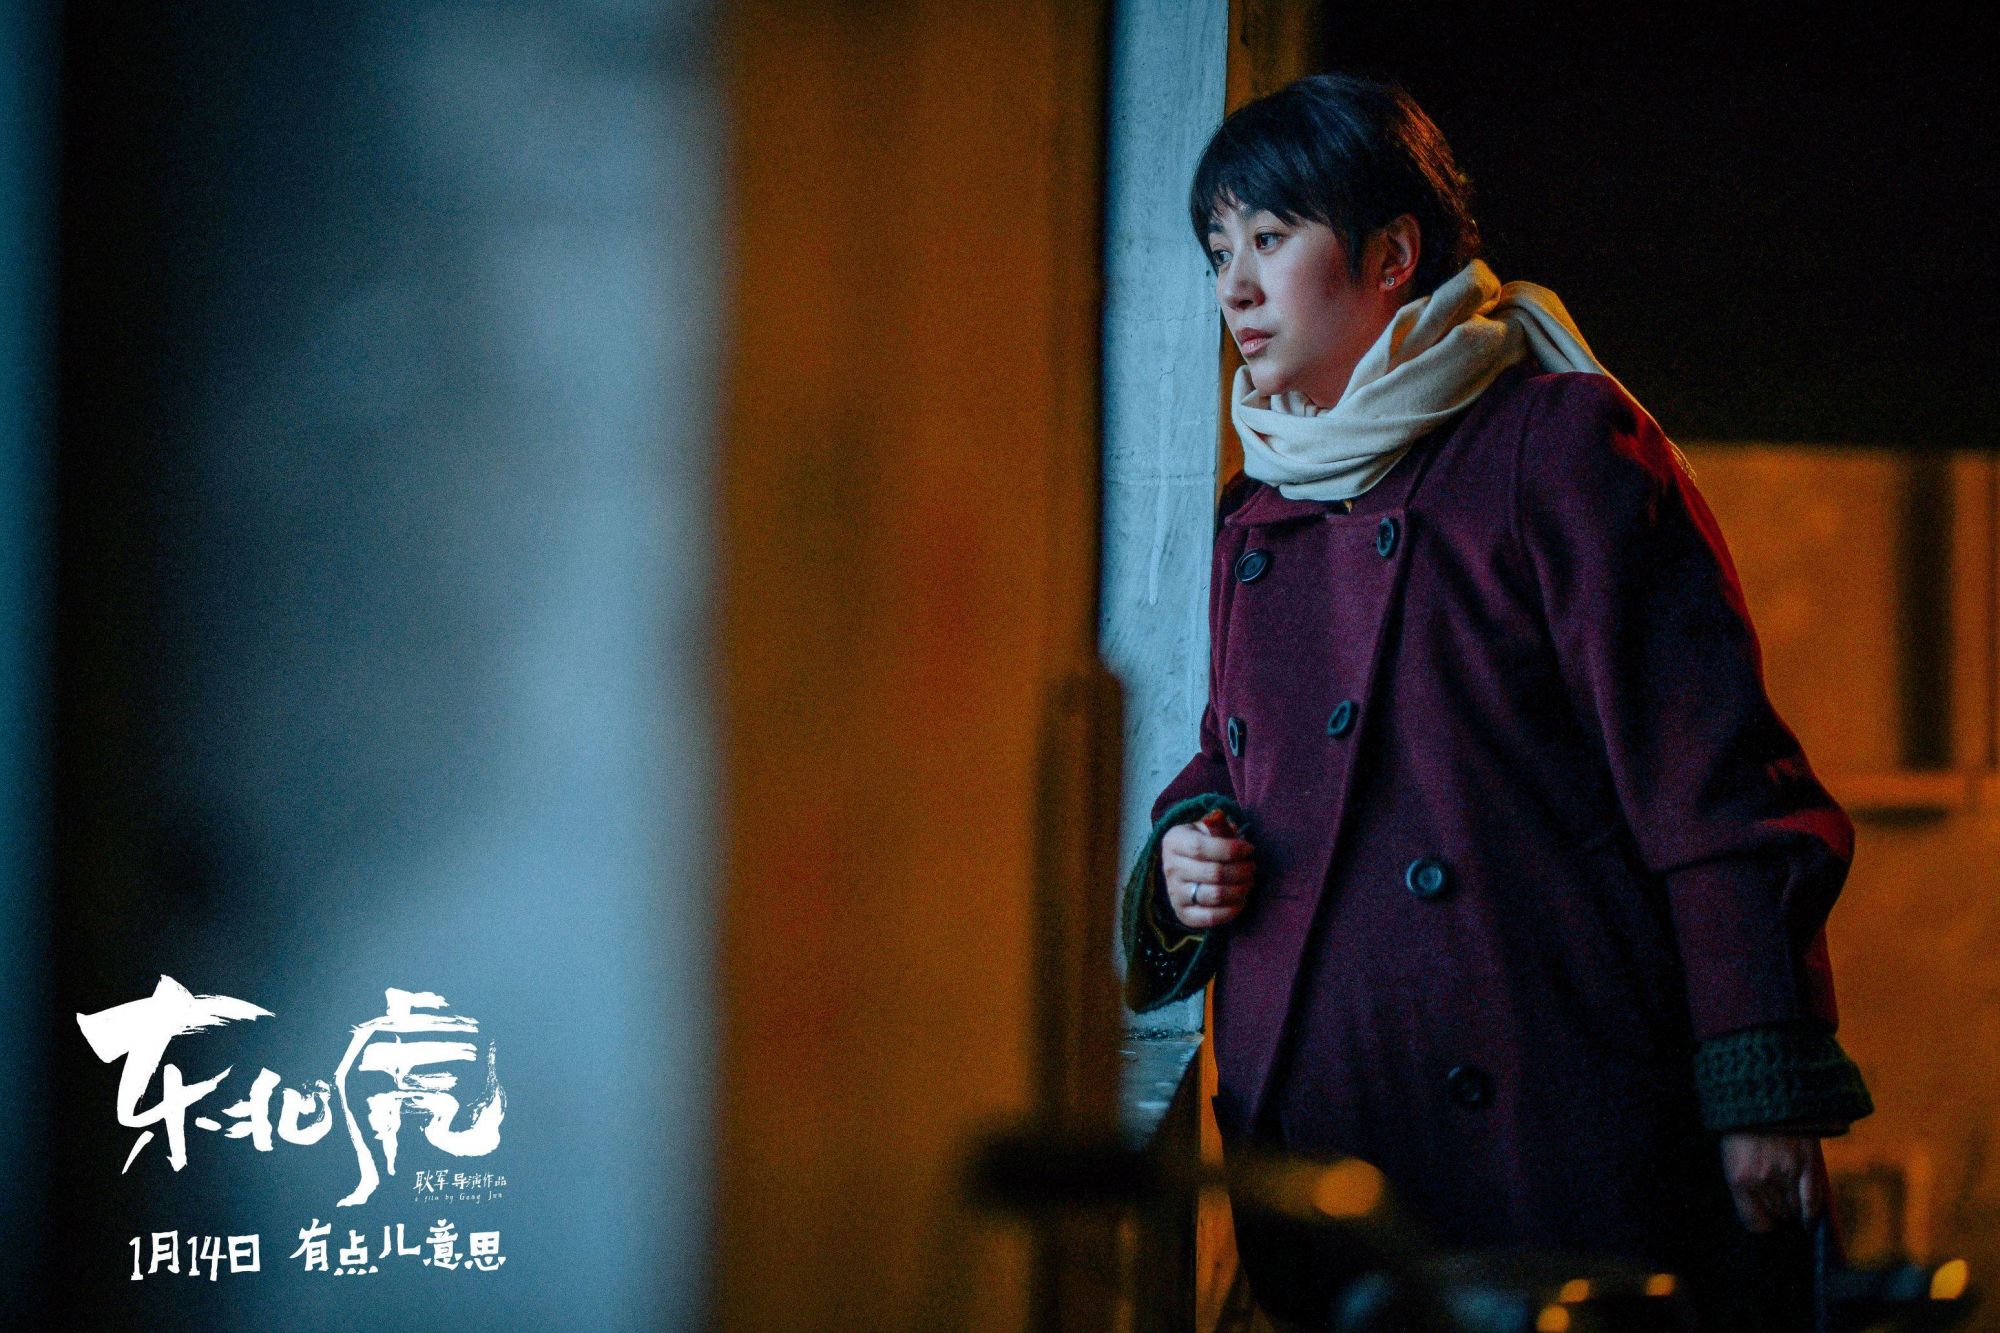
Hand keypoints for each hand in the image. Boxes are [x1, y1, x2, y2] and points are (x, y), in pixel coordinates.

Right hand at [1161, 808, 1255, 928]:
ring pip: (1215, 895)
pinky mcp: (1183, 914)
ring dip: (1240, 889)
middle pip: (1213, 873)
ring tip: (1249, 882)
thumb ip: (1220, 827)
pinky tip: (1242, 899)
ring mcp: (1174, 893)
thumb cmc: (1202, 843)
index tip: (1249, 849)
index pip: (1201, 848)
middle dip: (1241, 870)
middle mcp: (1170, 868)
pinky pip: (1211, 917)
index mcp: (1174, 841)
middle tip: (1252, 867)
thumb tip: (1235, 832)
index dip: (1231, 849)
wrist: (1182, 866)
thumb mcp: (1207, 828)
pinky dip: (1232, 910)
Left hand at [1720, 1131, 1823, 1232]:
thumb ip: (1744, 1185)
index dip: (1765, 1227)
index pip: (1755, 1222)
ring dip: (1796, 1213)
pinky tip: (1811, 1218)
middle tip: (1783, 1213)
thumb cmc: (1743, 1128)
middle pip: (1777, 1215)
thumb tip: (1762, 1211)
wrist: (1761, 1095)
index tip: (1771, 1226)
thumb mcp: (1731, 1157)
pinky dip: (1813, 1212)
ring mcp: (1786, 1173)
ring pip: (1796, 1210)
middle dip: (1780, 1217)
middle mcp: (1762, 1180)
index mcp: (1738, 1179)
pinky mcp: (1807, 1165)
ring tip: (1796, 1211)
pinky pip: (1813, 1199)